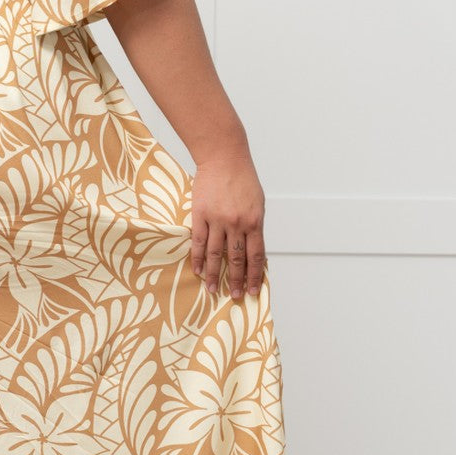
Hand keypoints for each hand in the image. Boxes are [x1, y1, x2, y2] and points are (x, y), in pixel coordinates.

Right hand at [189, 147, 266, 299]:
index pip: (256, 256)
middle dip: (236, 281)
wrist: (223, 157)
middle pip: (236, 259)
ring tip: (213, 290)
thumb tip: (251, 249)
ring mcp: (217, 220)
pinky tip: (198, 271)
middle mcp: (237, 224)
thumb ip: (253, 225)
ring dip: (214, 275)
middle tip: (235, 296)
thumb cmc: (242, 178)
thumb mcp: (257, 203)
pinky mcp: (200, 215)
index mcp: (255, 222)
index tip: (253, 291)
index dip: (254, 276)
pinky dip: (198, 258)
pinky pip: (198, 242)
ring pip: (216, 254)